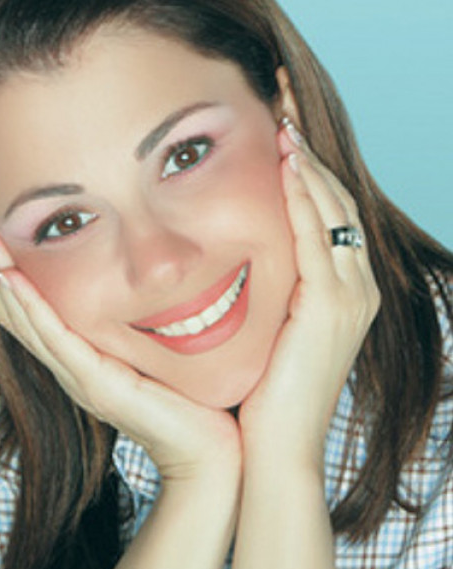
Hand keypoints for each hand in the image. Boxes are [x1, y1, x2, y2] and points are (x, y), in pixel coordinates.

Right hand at [0, 218, 240, 482]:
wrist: (205, 452)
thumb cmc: (187, 402)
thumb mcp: (153, 353)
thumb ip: (139, 326)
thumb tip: (150, 284)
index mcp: (81, 361)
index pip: (33, 312)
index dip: (11, 275)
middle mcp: (71, 369)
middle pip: (18, 313)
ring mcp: (80, 378)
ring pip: (26, 320)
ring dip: (2, 275)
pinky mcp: (97, 385)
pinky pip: (55, 337)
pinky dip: (30, 304)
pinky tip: (13, 275)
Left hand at [239, 120, 379, 465]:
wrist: (272, 443)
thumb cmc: (262, 386)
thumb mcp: (269, 327)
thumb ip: (267, 289)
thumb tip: (236, 257)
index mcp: (337, 290)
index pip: (324, 214)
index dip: (304, 170)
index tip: (279, 131)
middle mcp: (354, 287)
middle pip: (335, 201)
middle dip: (309, 152)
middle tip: (284, 105)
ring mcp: (349, 296)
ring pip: (333, 212)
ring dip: (308, 165)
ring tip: (285, 120)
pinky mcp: (333, 308)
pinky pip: (318, 239)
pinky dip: (305, 200)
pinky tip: (287, 165)